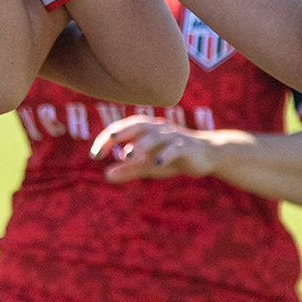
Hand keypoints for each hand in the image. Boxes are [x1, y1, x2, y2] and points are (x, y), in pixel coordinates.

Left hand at [90, 115, 221, 181]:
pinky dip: (165, 155)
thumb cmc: (172, 157)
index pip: (122, 129)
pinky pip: (175, 149)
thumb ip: (128, 169)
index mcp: (146, 130)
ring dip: (140, 144)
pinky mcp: (186, 148)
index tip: (94, 154)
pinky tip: (157, 164)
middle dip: (121, 132)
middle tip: (107, 141)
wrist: (207, 156)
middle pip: (136, 126)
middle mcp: (157, 129)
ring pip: (155, 136)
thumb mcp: (148, 164)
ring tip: (127, 155)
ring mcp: (172, 137)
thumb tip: (106, 175)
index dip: (107, 138)